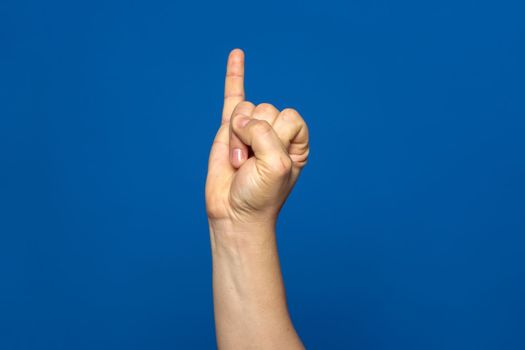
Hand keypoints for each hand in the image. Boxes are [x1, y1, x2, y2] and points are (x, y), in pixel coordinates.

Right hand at [205, 49, 308, 228]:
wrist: (234, 212)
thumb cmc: (261, 195)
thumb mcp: (275, 165)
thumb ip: (264, 134)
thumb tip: (240, 118)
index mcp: (296, 139)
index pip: (290, 117)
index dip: (278, 137)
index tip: (274, 161)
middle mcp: (275, 132)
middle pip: (266, 111)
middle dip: (254, 138)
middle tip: (250, 166)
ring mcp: (251, 129)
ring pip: (244, 111)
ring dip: (236, 139)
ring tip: (238, 162)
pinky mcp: (229, 129)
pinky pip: (233, 96)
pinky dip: (235, 75)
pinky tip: (237, 55)